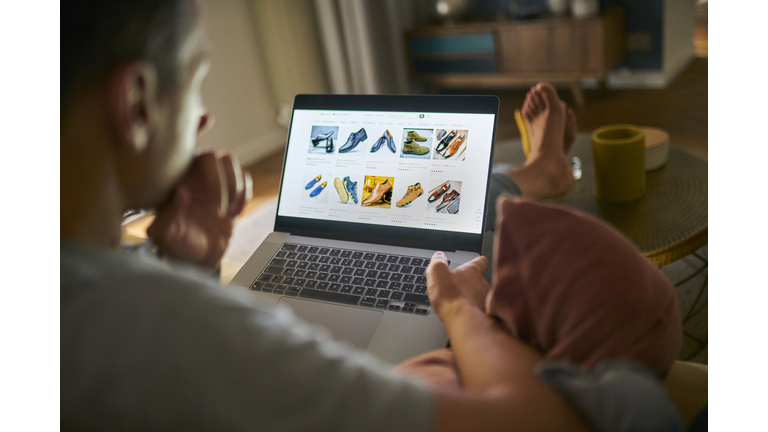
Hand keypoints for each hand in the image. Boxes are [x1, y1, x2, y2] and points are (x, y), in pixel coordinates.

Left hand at [147, 152, 251, 269]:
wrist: (195, 256)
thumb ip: (168, 214)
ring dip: (235, 189)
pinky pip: (245, 180)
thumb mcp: (164, 233)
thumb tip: (182, 192)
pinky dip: (244, 196)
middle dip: (223, 185)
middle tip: (217, 214)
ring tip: (227, 214)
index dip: (208, 180)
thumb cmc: (175, 244)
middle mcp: (196, 174)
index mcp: (178, 178)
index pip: (194, 159)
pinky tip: (234, 214)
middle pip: (216, 157)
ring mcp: (215, 181)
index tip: (206, 210)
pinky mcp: (231, 191)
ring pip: (231, 163)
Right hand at [426, 252, 489, 318]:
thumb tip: (438, 256)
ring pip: (482, 297)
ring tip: (461, 304)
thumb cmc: (450, 296)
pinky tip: (466, 315)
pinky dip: (475, 312)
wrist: (461, 319)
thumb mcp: (437, 272)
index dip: (478, 263)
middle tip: (460, 289)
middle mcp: (482, 284)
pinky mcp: (487, 315)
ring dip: (473, 299)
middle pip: (480, 281)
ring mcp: (486, 300)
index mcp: (472, 271)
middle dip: (471, 285)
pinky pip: (482, 312)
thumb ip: (438, 262)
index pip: (481, 262)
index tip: (475, 264)